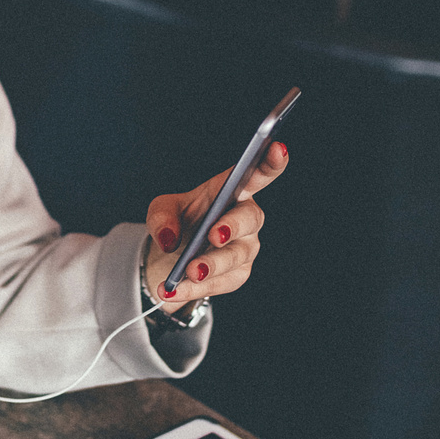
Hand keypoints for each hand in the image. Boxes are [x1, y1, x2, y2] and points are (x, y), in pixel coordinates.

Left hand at [144, 141, 288, 308]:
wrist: (173, 258)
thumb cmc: (178, 222)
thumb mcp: (161, 211)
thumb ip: (163, 217)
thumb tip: (169, 239)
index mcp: (231, 191)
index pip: (257, 174)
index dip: (270, 163)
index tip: (278, 149)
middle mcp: (245, 217)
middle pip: (250, 218)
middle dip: (232, 226)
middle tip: (213, 234)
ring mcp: (245, 247)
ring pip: (235, 256)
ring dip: (211, 264)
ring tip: (187, 272)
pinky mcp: (237, 274)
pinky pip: (221, 282)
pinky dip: (195, 288)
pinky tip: (175, 289)